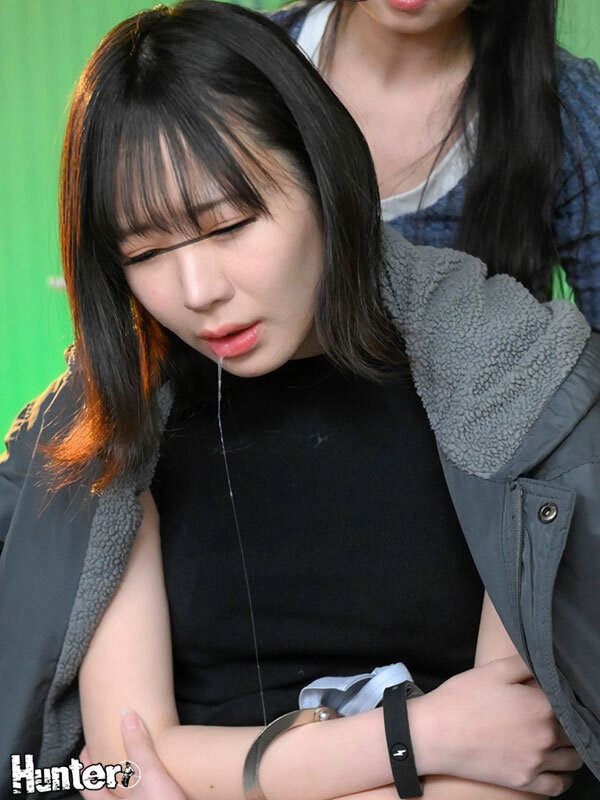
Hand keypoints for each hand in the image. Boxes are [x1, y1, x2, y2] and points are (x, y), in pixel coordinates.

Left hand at [79, 710, 186, 798]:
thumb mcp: (150, 775)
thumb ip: (138, 746)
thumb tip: (127, 715)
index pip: (87, 783)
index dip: (85, 762)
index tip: (90, 743)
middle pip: (102, 792)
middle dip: (103, 771)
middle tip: (107, 750)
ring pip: (121, 796)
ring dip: (122, 780)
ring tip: (129, 763)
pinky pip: (140, 797)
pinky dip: (138, 787)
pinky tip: (151, 779)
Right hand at [411, 655, 582, 795]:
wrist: (435, 734)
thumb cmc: (462, 699)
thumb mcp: (493, 671)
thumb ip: (525, 664)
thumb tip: (546, 662)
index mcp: (540, 706)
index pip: (569, 701)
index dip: (563, 696)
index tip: (552, 693)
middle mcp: (545, 736)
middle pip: (574, 730)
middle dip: (568, 721)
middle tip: (552, 714)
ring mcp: (536, 762)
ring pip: (573, 758)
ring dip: (570, 747)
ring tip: (558, 738)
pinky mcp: (525, 781)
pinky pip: (559, 785)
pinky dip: (563, 776)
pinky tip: (556, 765)